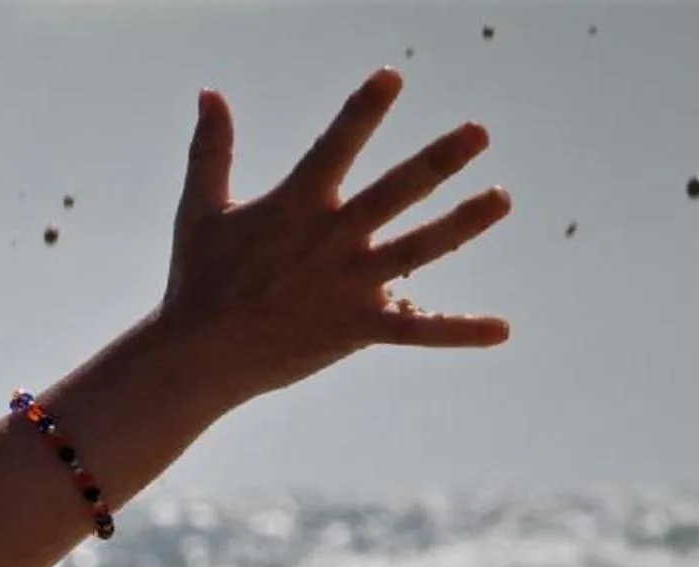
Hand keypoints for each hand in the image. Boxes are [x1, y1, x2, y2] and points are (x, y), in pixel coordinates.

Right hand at [158, 69, 511, 404]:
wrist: (196, 359)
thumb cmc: (197, 281)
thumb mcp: (199, 210)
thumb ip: (211, 149)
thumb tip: (209, 91)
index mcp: (295, 206)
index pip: (335, 147)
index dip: (362, 111)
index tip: (392, 76)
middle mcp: (329, 240)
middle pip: (395, 192)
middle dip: (438, 161)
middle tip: (479, 132)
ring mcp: (347, 285)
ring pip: (417, 249)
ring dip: (462, 224)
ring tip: (501, 198)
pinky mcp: (355, 327)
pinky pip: (414, 330)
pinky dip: (457, 330)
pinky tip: (500, 330)